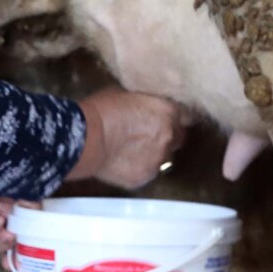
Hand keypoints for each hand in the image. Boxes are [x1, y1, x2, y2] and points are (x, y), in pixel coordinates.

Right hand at [69, 87, 184, 188]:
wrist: (86, 138)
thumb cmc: (102, 109)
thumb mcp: (126, 93)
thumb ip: (145, 102)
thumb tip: (145, 105)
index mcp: (168, 112)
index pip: (187, 115)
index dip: (175, 115)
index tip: (166, 116)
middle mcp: (170, 138)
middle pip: (179, 138)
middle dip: (168, 135)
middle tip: (148, 132)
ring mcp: (158, 161)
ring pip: (164, 158)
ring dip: (155, 153)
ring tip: (134, 149)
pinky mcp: (144, 178)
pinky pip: (147, 172)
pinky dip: (139, 167)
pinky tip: (124, 161)